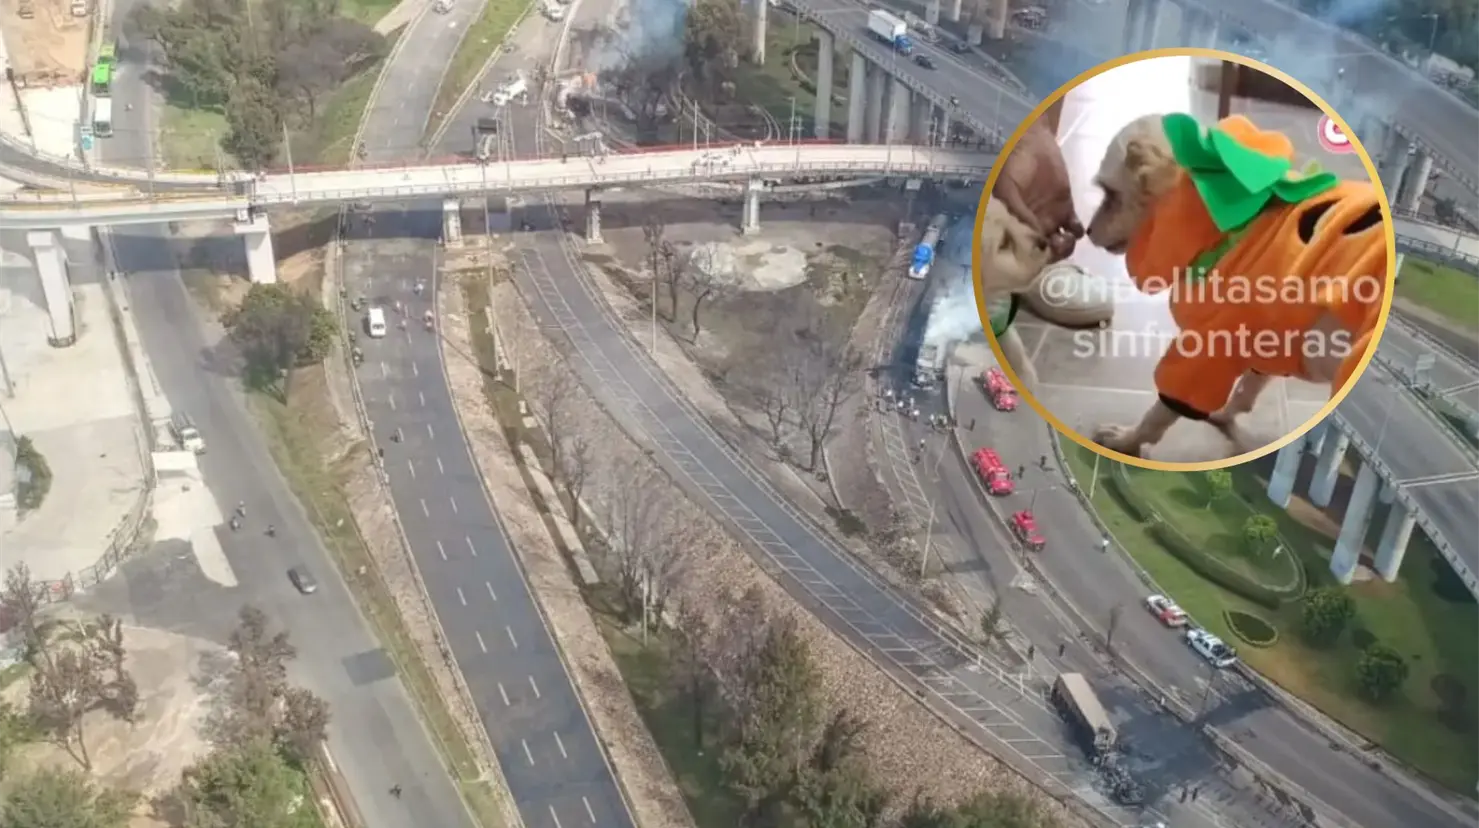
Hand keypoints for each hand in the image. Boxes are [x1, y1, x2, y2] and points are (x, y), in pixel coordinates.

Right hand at [992, 120, 1082, 263]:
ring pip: (1059, 244)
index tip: (1035, 257)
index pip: (1020, 250)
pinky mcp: (1066, 209)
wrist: (1033, 143)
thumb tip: (1030, 237)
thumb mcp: (1007, 189)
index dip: (1028, 259)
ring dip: (1064, 247)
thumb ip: (1017, 212)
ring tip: (1065, 238)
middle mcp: (1030, 227)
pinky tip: (1076, 229)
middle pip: (1042, 252)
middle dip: (1049, 255)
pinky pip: (1074, 228)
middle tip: (1054, 247)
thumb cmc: (1013, 165)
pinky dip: (1078, 233)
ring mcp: (1049, 219)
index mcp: (1012, 225)